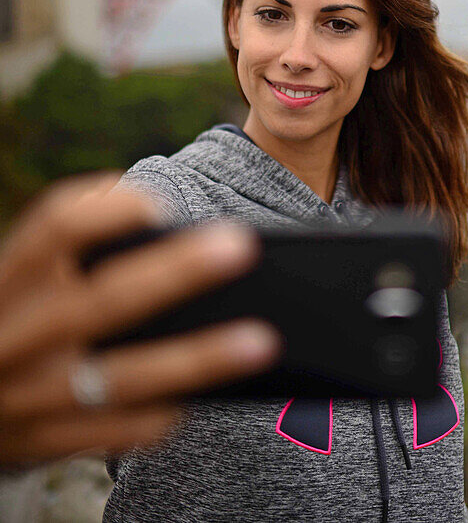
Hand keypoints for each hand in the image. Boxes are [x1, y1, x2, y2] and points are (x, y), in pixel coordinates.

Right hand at [0, 172, 281, 467]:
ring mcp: (27, 396)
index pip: (55, 228)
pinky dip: (161, 414)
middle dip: (177, 271)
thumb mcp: (17, 282)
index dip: (108, 211)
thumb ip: (68, 254)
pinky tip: (203, 396)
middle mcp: (13, 336)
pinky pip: (114, 432)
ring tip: (260, 340)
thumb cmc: (8, 324)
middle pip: (104, 298)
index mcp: (6, 280)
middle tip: (240, 246)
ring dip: (197, 359)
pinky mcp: (39, 446)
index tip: (159, 205)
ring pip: (122, 377)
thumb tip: (160, 222)